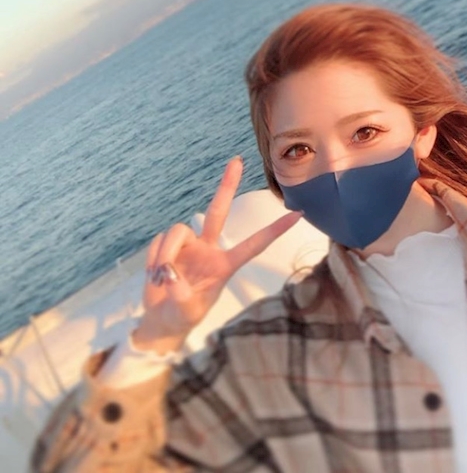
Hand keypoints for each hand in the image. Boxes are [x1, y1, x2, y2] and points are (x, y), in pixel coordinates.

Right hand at [133, 157, 300, 352]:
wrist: (162, 320)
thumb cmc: (183, 315)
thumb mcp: (187, 312)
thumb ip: (182, 297)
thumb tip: (173, 281)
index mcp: (225, 265)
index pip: (254, 244)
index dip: (275, 230)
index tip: (298, 214)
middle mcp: (208, 249)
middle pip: (218, 210)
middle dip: (227, 185)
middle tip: (238, 160)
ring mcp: (188, 245)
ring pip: (176, 231)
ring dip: (165, 254)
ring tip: (161, 278)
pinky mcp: (168, 246)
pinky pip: (159, 242)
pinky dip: (153, 259)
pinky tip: (155, 275)